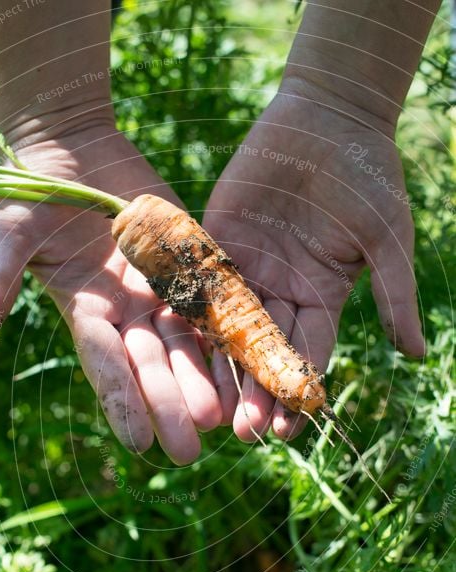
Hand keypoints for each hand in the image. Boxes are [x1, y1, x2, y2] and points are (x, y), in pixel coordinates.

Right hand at [0, 125, 220, 462]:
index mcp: (86, 313)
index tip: (139, 443)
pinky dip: (229, 334)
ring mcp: (160, 292)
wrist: (74, 148)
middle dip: (170, 406)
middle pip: (152, 366)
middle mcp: (126, 313)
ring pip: (187, 345)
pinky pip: (213, 304)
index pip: (105, 365)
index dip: (122, 402)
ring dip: (205, 382)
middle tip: (191, 451)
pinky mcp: (187, 266)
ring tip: (225, 422)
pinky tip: (249, 365)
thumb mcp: (8, 235)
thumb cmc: (32, 192)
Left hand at [203, 78, 424, 441]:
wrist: (327, 119)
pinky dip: (188, 315)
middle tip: (244, 433)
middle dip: (255, 392)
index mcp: (321, 297)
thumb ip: (393, 296)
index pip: (308, 353)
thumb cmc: (367, 177)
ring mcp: (246, 269)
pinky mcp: (215, 243)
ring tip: (210, 408)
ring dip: (220, 368)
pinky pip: (198, 284)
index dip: (298, 390)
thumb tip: (415, 356)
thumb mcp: (386, 239)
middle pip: (264, 351)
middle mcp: (280, 292)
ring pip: (228, 328)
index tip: (289, 430)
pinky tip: (176, 350)